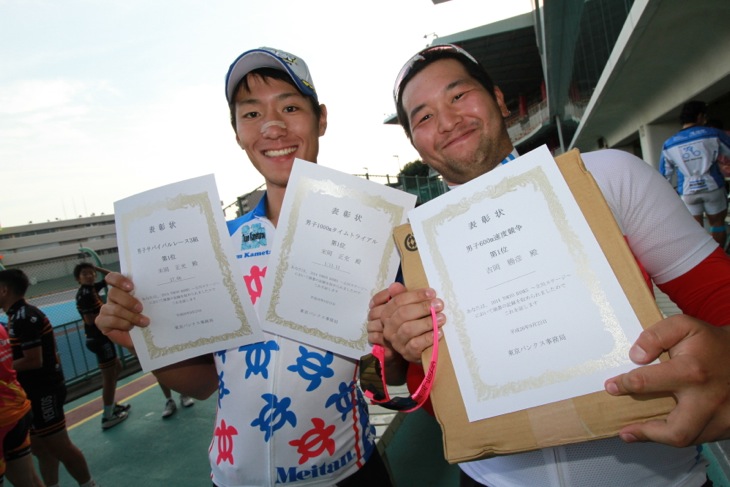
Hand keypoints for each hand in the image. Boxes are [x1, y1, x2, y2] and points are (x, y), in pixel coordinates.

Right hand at [95, 272, 148, 349]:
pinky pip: (110, 321)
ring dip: (131, 316)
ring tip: (143, 322)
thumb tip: (158, 289)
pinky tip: (131, 327)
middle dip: (128, 301)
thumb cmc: (146, 317)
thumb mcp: (149, 305)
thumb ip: (147, 297)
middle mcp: (112, 297)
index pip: (112, 278)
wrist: (144, 337)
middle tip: (140, 308)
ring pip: (114, 309)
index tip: (131, 287)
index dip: (119, 280)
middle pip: (113, 293)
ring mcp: (105, 310)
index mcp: (122, 289)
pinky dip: (123, 324)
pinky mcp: (101, 322)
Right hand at [369, 282, 443, 363]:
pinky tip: (439, 332)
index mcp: (386, 314)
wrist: (416, 349)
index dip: (415, 295)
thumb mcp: (409, 309)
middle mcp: (389, 328)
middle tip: (439, 304)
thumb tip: (395, 285)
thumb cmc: (414, 324)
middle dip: (422, 307)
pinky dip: (428, 338)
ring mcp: (397, 342)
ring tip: (441, 318)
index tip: (432, 293)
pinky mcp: (407, 353)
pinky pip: (415, 345)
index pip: (397, 301)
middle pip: (402, 314)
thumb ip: (403, 296)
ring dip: (426, 322)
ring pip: (408, 329)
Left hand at [604, 314, 729, 445]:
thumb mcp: (684, 326)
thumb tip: (635, 356)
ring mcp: (721, 416)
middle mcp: (707, 399)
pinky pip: (699, 437)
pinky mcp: (727, 425)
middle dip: (647, 433)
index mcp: (692, 372)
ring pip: (688, 439)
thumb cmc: (711, 342)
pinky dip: (679, 436)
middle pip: (676, 431)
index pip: (646, 383)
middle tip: (625, 431)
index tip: (611, 386)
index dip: (624, 385)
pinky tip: (663, 431)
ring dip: (659, 439)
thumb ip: (656, 336)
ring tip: (637, 434)